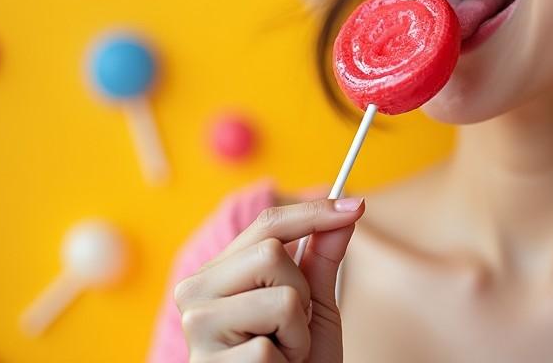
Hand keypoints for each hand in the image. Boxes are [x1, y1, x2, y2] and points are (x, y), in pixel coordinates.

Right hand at [174, 196, 364, 361]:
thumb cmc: (298, 359)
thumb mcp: (313, 304)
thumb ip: (323, 257)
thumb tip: (348, 206)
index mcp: (218, 272)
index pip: (266, 225)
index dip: (313, 213)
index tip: (357, 207)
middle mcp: (195, 293)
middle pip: (272, 254)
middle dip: (301, 291)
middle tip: (291, 326)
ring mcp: (196, 329)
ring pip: (280, 299)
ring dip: (297, 332)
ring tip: (281, 352)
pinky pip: (269, 348)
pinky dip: (285, 362)